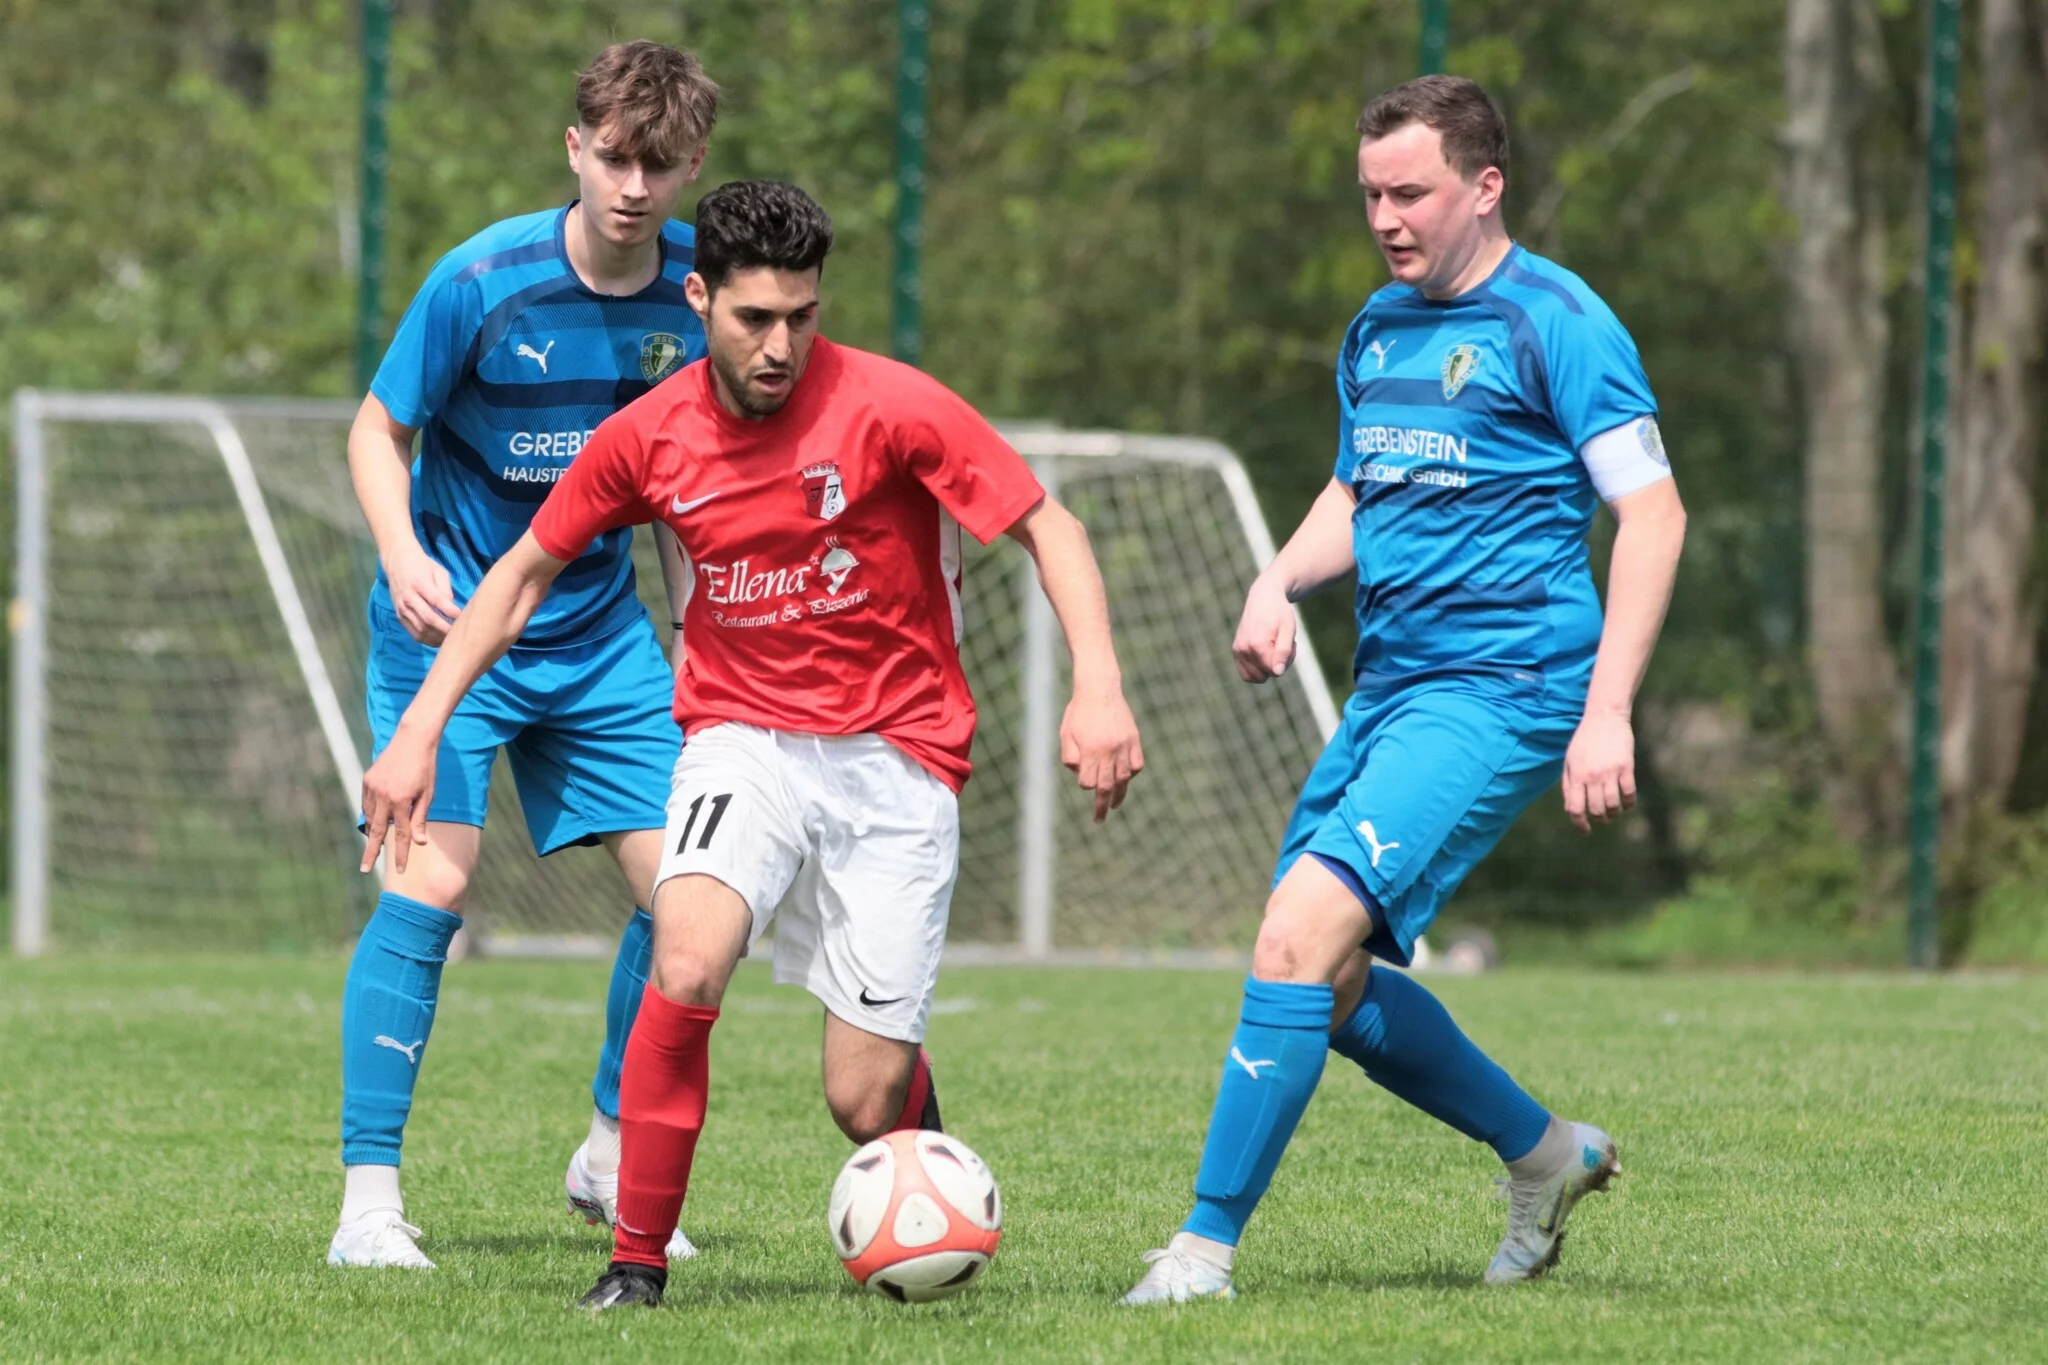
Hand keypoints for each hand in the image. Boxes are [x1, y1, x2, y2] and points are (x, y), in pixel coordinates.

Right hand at [360, 727, 437, 873]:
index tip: (400, 870)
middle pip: (376, 832)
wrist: (413, 739)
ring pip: (370, 816)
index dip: (402, 854)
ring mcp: (372, 787)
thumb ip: (420, 819)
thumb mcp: (428, 794)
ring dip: (373, 831)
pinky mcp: (367, 780)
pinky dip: (371, 813)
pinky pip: (367, 803)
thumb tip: (419, 843)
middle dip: (371, 852)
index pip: (402, 835)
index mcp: (402, 801)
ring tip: (374, 845)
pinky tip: (375, 819)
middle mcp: (384, 796)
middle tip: (364, 870)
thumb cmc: (426, 768)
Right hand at [383, 542, 459, 645]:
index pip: (438, 601)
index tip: (464, 617)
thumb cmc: (423, 565)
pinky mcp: (399, 615)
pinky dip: (427, 639)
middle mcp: (408, 597)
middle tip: (460, 633)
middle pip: (429, 619)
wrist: (397, 561)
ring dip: (437, 637)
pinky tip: (438, 641)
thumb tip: (452, 609)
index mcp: (420, 584)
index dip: (452, 612)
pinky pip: (413, 632)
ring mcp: (402, 608)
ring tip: (451, 639)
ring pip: (421, 629)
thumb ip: (445, 590)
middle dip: (446, 629)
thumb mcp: (438, 571)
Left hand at [1060, 685, 1144, 822]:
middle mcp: (1109, 751)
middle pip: (1107, 787)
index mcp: (1090, 750)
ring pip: (1124, 778)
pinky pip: (1136, 765)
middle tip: (1099, 820)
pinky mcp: (1134, 739)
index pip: (1088, 782)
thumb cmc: (1078, 712)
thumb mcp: (1066, 734)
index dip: (1085, 785)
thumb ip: (1070, 757)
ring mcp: (1124, 746)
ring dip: (1119, 794)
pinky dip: (1131, 773)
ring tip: (1115, 805)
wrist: (1099, 688)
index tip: (1084, 783)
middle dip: (1102, 806)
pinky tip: (1125, 777)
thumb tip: (1080, 776)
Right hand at [1232, 574, 1296, 682]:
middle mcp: (1244, 649)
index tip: (1291, 644)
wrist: (1264, 596)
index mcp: (1257, 644)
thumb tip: (1277, 673)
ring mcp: (1238, 650)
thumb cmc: (1279, 612)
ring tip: (1273, 648)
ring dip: (1267, 667)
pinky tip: (1264, 652)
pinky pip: (1246, 674)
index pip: (1275, 671)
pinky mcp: (1236, 650)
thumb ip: (1284, 652)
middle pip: (1266, 675)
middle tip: (1283, 644)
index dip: (1287, 660)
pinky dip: (1257, 668)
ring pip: (1256, 677)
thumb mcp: (1289, 630)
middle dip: (1278, 664)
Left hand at [1562, 711, 1635, 832]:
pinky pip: (1629, 793)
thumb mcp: (1569, 760)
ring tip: (1614, 811)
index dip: (1579, 823)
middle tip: (1603, 817)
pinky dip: (1628, 803)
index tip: (1585, 830)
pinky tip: (1627, 802)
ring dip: (1614, 813)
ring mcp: (1610, 772)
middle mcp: (1591, 776)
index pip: (1575, 808)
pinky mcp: (1626, 767)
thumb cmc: (1585, 740)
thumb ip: (1568, 784)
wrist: (1604, 717)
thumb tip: (1572, 808)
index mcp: (1575, 775)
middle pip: (1596, 810)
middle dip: (1600, 818)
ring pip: (1613, 805)